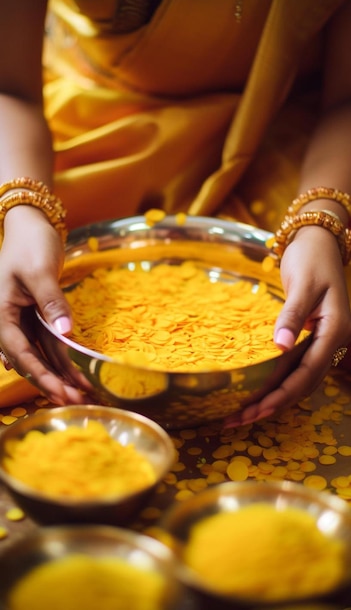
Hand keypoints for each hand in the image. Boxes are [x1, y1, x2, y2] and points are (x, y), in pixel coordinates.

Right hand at [0, 206, 86, 404]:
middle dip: (53, 381)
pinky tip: (76, 374)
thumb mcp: (39, 271)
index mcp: (0, 314)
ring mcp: (22, 321)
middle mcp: (8, 322)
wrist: (31, 226)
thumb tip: (64, 332)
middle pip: (30, 359)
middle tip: (77, 401)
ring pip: (40, 354)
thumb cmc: (30, 244)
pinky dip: (62, 357)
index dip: (41, 375)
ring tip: (82, 393)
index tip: (61, 393)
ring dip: (60, 373)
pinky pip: (48, 342)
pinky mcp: (36, 317)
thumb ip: (51, 301)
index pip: (21, 352)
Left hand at [225, 226, 350, 426]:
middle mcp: (333, 342)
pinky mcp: (312, 338)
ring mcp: (324, 341)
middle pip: (303, 384)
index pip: (308, 373)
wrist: (319, 241)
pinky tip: (259, 392)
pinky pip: (296, 368)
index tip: (256, 410)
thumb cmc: (311, 258)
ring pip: (299, 380)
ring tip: (242, 414)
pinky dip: (277, 383)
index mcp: (336, 331)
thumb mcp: (302, 284)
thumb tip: (280, 348)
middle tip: (238, 420)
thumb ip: (292, 316)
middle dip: (272, 404)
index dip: (282, 394)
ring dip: (273, 398)